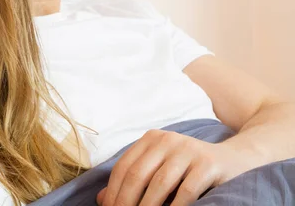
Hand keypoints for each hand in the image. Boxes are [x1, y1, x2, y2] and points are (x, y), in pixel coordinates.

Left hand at [96, 130, 251, 205]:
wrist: (237, 159)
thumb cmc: (192, 169)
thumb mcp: (161, 170)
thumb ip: (134, 180)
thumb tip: (102, 199)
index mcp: (151, 139)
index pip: (124, 167)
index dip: (113, 191)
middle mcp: (167, 139)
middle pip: (137, 174)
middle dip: (125, 202)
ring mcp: (188, 149)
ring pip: (159, 183)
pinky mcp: (208, 163)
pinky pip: (185, 190)